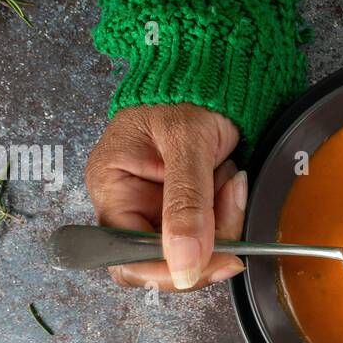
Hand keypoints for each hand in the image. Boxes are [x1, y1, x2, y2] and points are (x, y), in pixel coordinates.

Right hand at [84, 103, 246, 290]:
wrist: (215, 73)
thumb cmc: (189, 93)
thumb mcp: (187, 143)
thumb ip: (185, 206)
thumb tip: (183, 266)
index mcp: (111, 186)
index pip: (125, 256)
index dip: (166, 270)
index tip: (209, 262)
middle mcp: (128, 203)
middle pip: (160, 261)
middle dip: (202, 245)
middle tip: (231, 205)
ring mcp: (158, 208)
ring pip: (192, 250)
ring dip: (221, 224)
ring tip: (229, 178)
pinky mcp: (187, 208)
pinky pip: (209, 233)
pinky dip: (227, 215)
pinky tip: (230, 183)